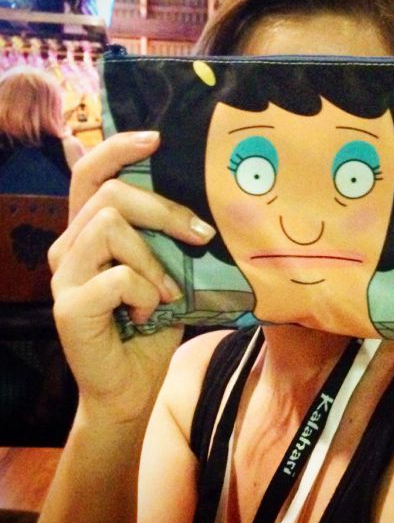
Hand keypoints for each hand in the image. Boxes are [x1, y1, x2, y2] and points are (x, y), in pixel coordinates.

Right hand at [49, 131, 215, 422]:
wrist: (132, 383)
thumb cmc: (152, 322)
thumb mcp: (164, 268)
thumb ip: (160, 233)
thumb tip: (183, 192)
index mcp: (89, 232)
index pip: (91, 174)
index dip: (119, 149)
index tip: (157, 139)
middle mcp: (67, 247)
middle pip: (111, 196)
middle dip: (165, 211)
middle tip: (201, 236)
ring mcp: (63, 275)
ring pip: (112, 228)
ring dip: (155, 261)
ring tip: (166, 292)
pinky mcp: (69, 306)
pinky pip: (118, 277)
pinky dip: (146, 293)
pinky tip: (148, 313)